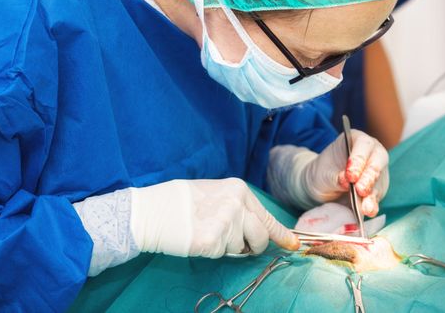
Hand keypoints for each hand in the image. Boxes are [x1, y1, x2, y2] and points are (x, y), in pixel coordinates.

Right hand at [129, 178, 298, 258]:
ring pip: (241, 249)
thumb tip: (260, 228)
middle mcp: (236, 204)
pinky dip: (211, 251)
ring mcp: (226, 222)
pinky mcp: (212, 241)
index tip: (293, 245)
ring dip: (227, 247)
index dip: (280, 234)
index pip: (266, 217)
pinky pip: (222, 254)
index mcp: (238, 190)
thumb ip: (238, 207)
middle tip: (231, 242)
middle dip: (252, 245)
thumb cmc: (179, 201)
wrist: (151, 209)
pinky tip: (197, 237)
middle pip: (260, 237)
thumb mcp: (214, 193)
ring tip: (205, 231)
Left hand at [304, 130, 388, 216]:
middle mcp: (371, 154)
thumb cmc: (322, 172)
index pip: (363, 145)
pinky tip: (368, 211)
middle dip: (368, 177)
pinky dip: (372, 204)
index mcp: (356, 140)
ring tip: (366, 207)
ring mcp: (377, 172)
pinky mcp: (377, 189)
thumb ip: (335, 176)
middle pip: (376, 162)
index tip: (350, 174)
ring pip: (378, 182)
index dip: (359, 159)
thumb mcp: (323, 173)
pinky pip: (376, 196)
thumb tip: (345, 181)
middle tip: (360, 190)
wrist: (323, 186)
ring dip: (372, 195)